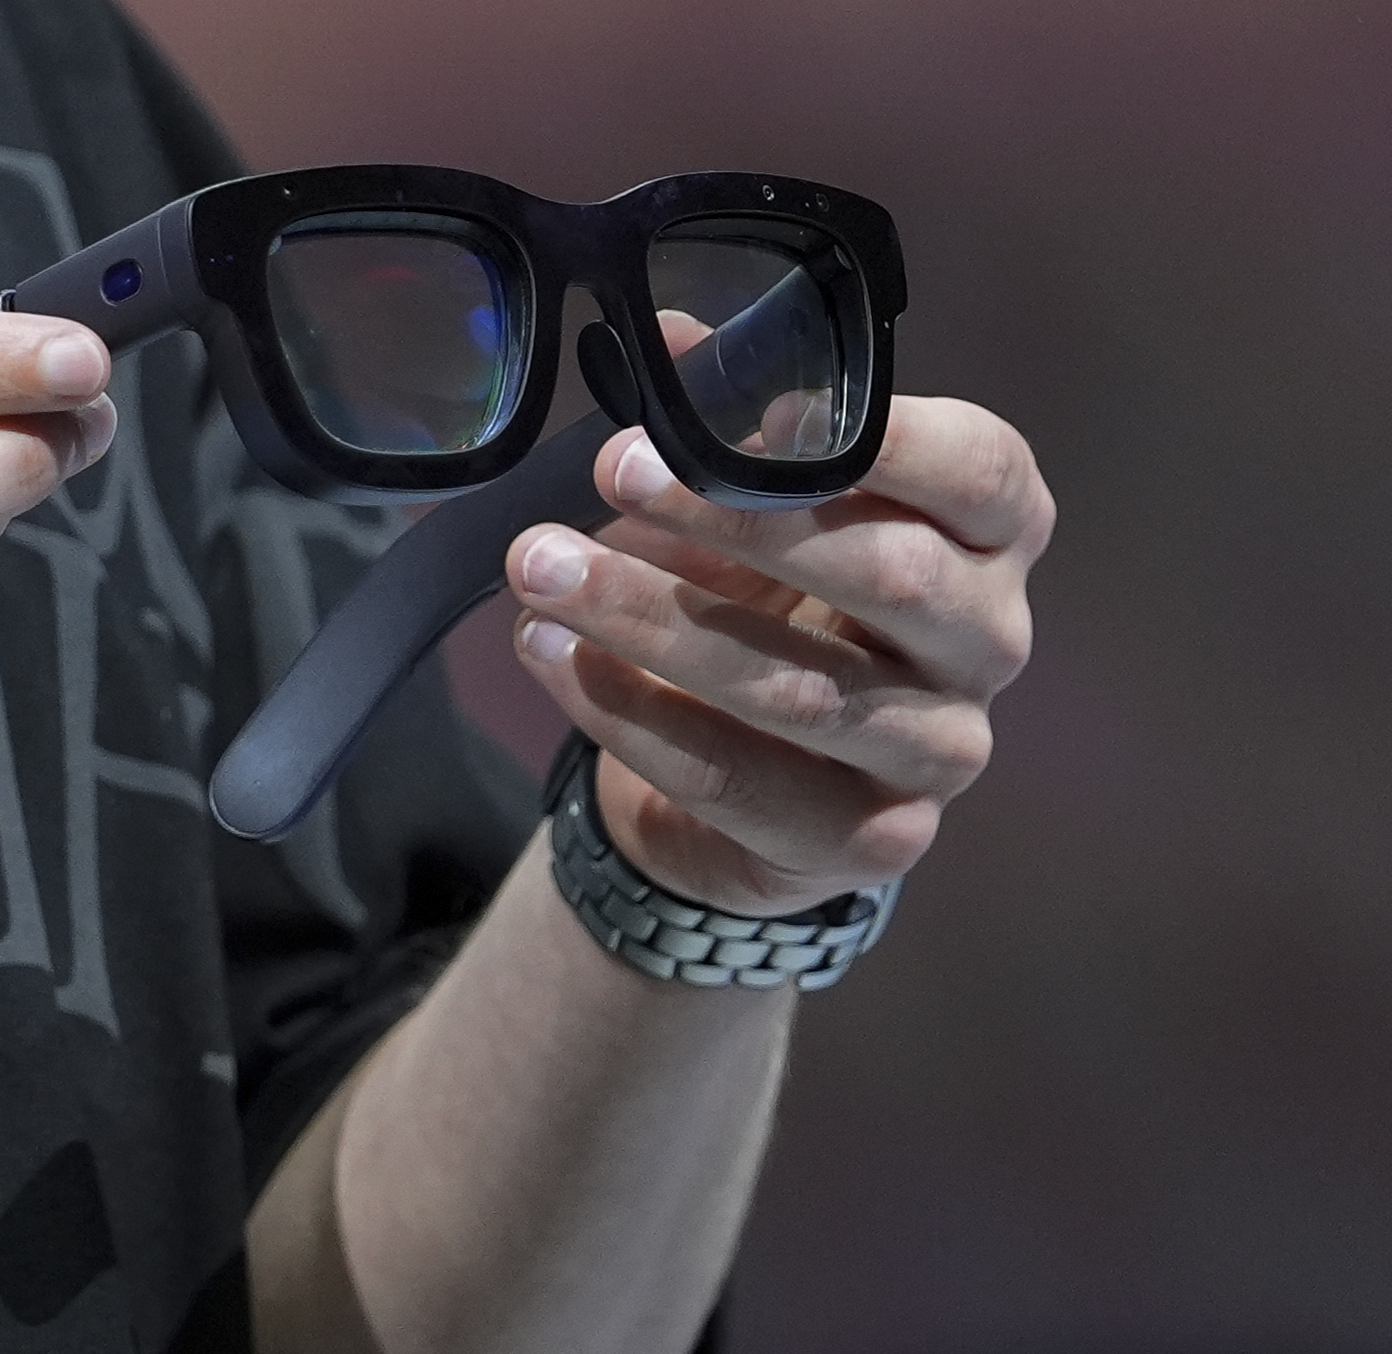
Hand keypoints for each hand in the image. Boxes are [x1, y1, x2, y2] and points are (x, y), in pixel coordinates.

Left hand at [505, 395, 1053, 916]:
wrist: (746, 780)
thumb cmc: (769, 601)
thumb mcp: (752, 501)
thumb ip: (726, 415)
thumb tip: (665, 331)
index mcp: (992, 532)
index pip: (981, 470)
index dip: (881, 437)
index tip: (746, 403)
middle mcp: (991, 641)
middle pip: (891, 575)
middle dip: (734, 517)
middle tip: (607, 468)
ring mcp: (941, 752)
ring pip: (800, 689)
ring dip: (651, 620)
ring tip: (539, 570)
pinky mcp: (872, 843)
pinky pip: (741, 781)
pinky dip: (632, 716)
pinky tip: (552, 656)